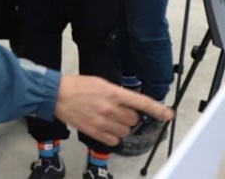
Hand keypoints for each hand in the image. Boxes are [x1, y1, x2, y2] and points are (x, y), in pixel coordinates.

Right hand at [55, 75, 173, 145]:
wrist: (57, 95)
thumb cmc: (77, 86)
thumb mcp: (101, 83)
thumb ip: (117, 93)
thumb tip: (129, 103)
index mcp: (113, 93)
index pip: (141, 102)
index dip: (157, 110)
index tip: (168, 114)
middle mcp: (110, 108)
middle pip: (134, 120)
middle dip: (129, 117)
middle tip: (117, 111)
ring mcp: (103, 121)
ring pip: (125, 131)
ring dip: (121, 127)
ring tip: (108, 119)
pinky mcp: (94, 132)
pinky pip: (114, 140)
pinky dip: (112, 136)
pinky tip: (104, 127)